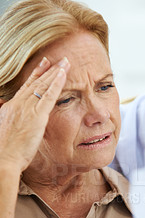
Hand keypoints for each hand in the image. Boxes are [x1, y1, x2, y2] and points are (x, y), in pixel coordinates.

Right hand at [0, 57, 69, 171]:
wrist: (2, 158)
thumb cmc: (5, 150)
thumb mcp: (6, 130)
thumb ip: (12, 121)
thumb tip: (11, 115)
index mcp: (11, 107)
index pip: (26, 87)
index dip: (36, 75)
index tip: (44, 64)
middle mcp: (18, 104)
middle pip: (36, 82)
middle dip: (49, 69)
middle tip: (59, 59)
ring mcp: (27, 108)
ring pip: (43, 85)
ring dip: (55, 72)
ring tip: (65, 62)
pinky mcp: (36, 116)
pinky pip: (48, 95)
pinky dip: (56, 83)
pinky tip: (63, 74)